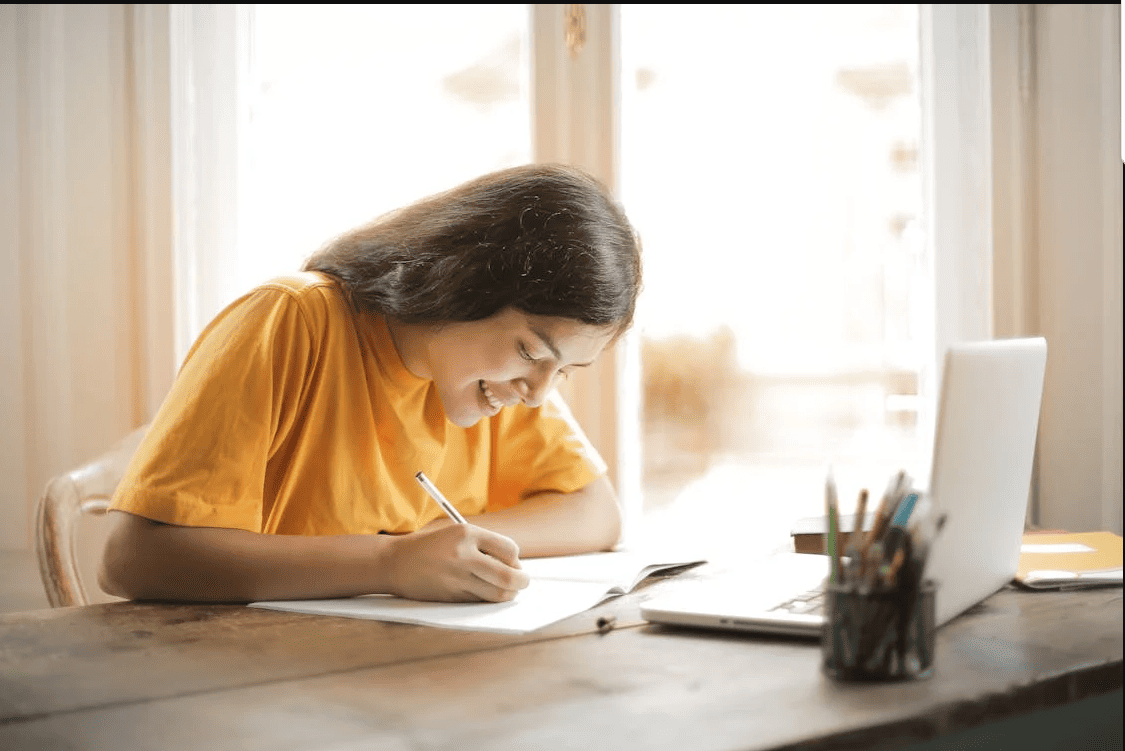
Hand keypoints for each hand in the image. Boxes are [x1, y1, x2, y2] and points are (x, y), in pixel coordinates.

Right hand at [384, 523, 529, 601]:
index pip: (509, 549)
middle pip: (508, 575)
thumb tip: (515, 565)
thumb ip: (484, 545)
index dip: (515, 559)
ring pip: (497, 593)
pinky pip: (480, 600)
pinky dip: (488, 599)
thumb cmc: (431, 547)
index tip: (513, 563)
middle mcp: (463, 555)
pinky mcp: (451, 596)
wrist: (395, 562)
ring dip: (509, 594)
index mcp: (466, 534)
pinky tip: (485, 593)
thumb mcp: (456, 534)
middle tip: (523, 582)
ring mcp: (457, 578)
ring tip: (508, 590)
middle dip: (522, 581)